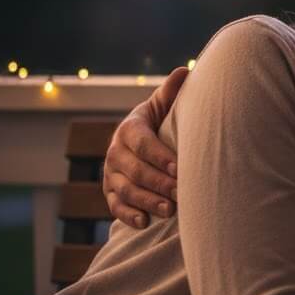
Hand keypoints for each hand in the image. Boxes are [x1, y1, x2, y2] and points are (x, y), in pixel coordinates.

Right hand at [103, 66, 187, 227]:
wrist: (141, 141)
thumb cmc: (160, 122)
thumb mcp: (163, 107)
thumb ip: (171, 93)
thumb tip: (184, 71)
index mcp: (129, 129)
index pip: (142, 143)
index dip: (160, 156)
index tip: (180, 167)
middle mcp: (115, 152)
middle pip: (134, 170)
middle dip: (158, 183)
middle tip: (181, 194)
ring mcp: (110, 174)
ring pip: (125, 190)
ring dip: (147, 201)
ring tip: (170, 210)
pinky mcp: (109, 193)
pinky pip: (114, 207)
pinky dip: (128, 216)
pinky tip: (145, 223)